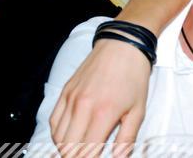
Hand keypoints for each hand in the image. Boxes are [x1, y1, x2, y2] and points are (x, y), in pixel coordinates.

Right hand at [50, 39, 150, 156]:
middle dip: (77, 157)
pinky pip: (54, 120)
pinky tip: (70, 136)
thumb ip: (127, 139)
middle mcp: (82, 107)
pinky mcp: (65, 91)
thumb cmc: (133, 76)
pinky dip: (58, 133)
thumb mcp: (138, 110)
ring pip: (58, 137)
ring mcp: (71, 98)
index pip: (85, 153)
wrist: (122, 46)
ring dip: (67, 148)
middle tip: (89, 155)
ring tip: (80, 149)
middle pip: (68, 149)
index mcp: (102, 114)